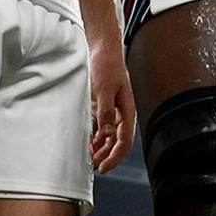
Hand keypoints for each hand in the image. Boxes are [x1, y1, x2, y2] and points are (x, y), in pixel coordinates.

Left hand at [88, 36, 135, 173]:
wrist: (102, 48)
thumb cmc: (106, 66)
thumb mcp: (104, 90)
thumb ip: (105, 112)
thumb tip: (107, 134)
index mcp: (127, 110)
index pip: (124, 140)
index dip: (115, 156)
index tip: (104, 167)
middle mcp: (121, 112)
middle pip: (118, 141)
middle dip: (108, 155)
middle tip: (96, 167)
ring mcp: (113, 109)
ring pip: (110, 135)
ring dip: (102, 147)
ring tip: (91, 157)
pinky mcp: (103, 105)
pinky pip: (101, 126)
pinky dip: (96, 136)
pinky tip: (88, 141)